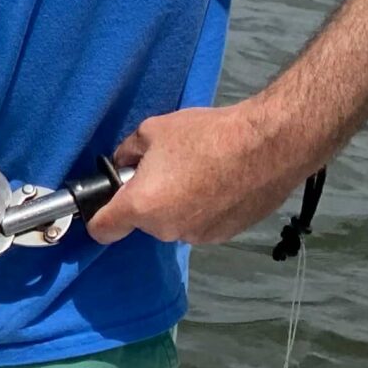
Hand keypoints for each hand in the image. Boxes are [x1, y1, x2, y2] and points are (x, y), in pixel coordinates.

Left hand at [85, 102, 314, 247]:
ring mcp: (197, 236)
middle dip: (148, 199)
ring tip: (200, 174)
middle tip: (167, 170)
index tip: (106, 205)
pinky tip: (220, 184)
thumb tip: (123, 163)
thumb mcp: (153, 131)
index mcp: (141, 206)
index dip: (97, 218)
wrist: (270, 146)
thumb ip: (128, 152)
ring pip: (173, 223)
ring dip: (178, 205)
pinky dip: (203, 210)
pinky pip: (200, 224)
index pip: (102, 230)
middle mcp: (166, 229)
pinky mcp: (225, 236)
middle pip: (143, 221)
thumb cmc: (207, 135)